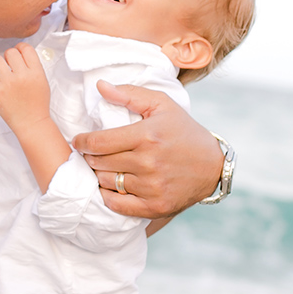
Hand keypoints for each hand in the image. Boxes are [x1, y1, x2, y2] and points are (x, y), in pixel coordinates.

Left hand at [0, 44, 51, 134]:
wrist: (32, 123)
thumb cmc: (37, 104)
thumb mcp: (42, 82)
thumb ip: (33, 67)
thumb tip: (22, 53)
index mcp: (36, 73)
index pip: (26, 48)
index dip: (20, 48)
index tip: (17, 53)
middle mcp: (22, 76)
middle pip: (10, 51)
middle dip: (8, 56)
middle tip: (8, 65)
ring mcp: (9, 84)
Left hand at [72, 80, 222, 218]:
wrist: (213, 166)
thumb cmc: (183, 131)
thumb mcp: (161, 105)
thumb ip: (129, 94)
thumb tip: (100, 86)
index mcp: (147, 136)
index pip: (99, 142)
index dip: (83, 141)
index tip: (79, 141)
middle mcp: (149, 163)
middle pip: (99, 163)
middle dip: (91, 157)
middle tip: (93, 154)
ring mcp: (152, 187)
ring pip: (106, 182)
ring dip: (99, 175)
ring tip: (104, 168)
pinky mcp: (155, 207)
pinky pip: (116, 204)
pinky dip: (108, 196)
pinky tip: (112, 186)